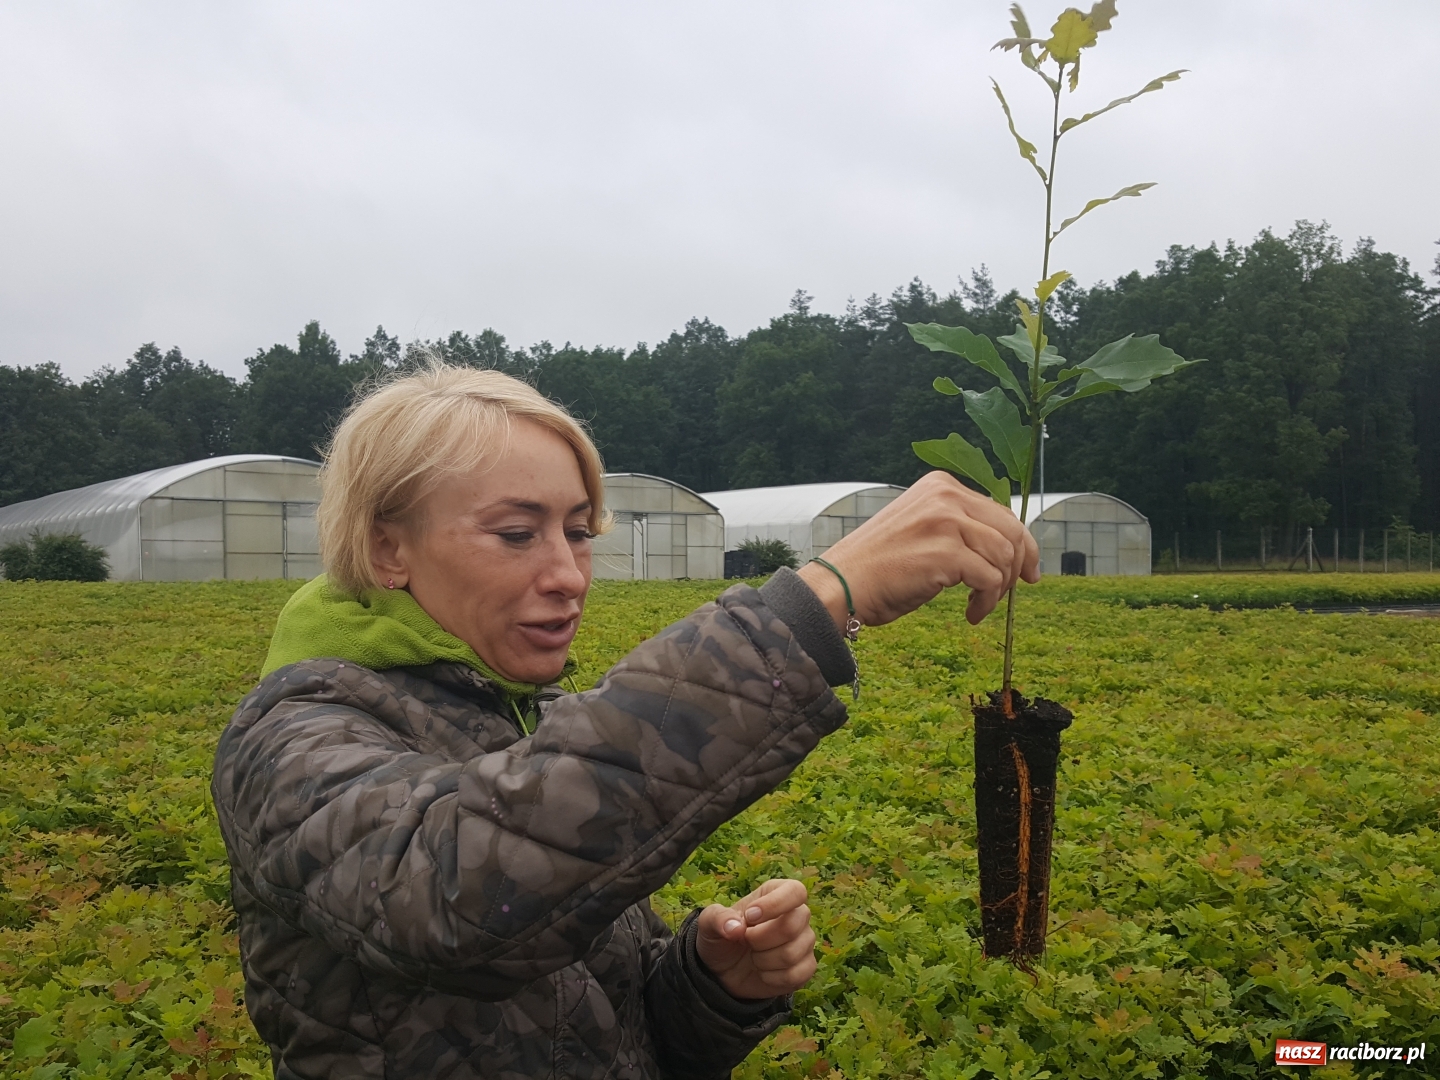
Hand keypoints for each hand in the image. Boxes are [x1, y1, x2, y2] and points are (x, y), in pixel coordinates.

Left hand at [695, 878, 816, 999]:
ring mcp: (804, 942)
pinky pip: (796, 975)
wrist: (724, 970)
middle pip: (792, 925)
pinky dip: (773, 978)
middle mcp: (797, 916)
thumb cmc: (722, 937)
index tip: (750, 917)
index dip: (775, 904)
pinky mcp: (805, 968)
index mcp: (777, 893)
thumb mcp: (709, 923)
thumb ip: (717, 918)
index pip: (795, 891)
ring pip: (792, 953)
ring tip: (754, 957)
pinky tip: (763, 973)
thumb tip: (735, 927)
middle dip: (760, 939)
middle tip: (746, 941)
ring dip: (764, 960)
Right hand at [797, 471, 1039, 628]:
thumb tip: (1006, 547)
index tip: (1027, 570)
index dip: (1021, 543)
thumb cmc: (878, 567)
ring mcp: (946, 522)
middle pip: (1010, 530)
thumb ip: (958, 528)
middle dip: (1018, 565)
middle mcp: (945, 496)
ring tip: (978, 606)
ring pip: (1004, 555)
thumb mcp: (922, 530)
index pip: (999, 511)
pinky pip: (990, 579)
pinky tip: (971, 614)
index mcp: (940, 486)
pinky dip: (987, 601)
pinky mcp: (946, 553)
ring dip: (999, 588)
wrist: (841, 585)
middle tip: (1010, 592)